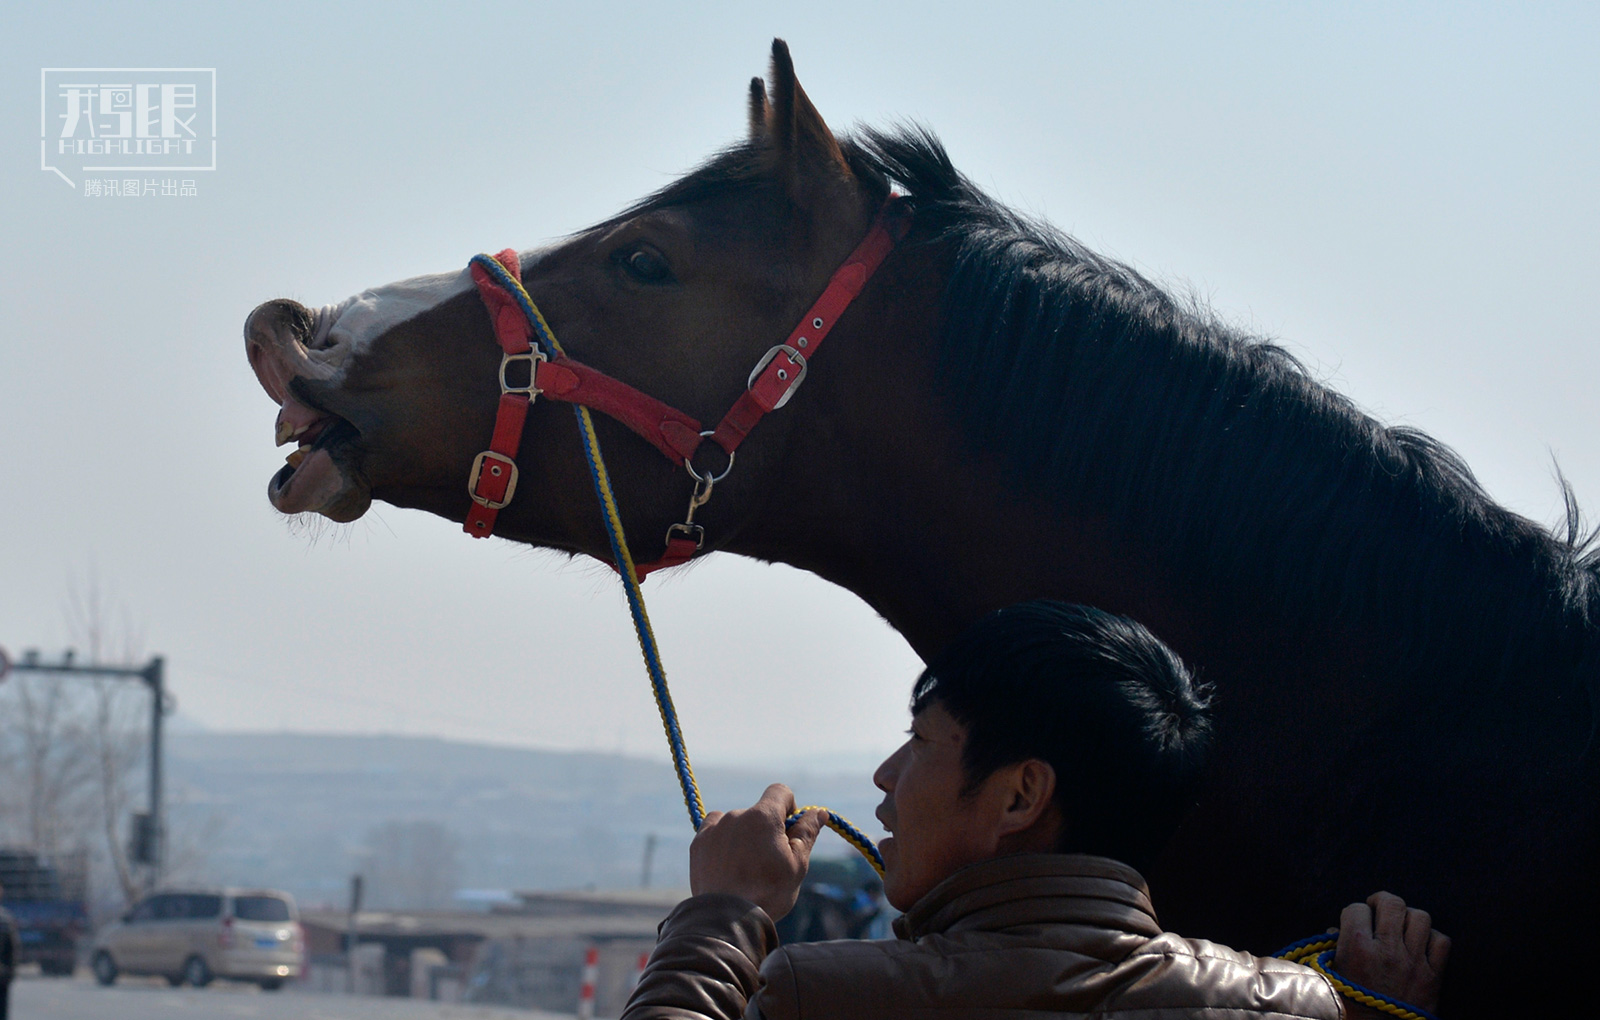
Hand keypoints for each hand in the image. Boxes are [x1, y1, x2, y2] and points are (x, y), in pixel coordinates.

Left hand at [689, 784, 826, 922]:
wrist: (727, 920)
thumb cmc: (768, 893)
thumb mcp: (797, 864)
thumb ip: (807, 833)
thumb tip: (819, 812)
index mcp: (763, 817)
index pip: (780, 791)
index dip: (789, 807)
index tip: (788, 830)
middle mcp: (736, 815)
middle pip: (758, 812)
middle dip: (766, 829)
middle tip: (768, 862)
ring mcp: (714, 829)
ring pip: (735, 822)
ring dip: (743, 835)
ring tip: (744, 868)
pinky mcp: (698, 844)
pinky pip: (714, 831)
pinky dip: (722, 842)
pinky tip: (727, 866)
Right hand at [1334, 891, 1449, 1016]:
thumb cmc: (1350, 1007)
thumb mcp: (1331, 977)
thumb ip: (1333, 949)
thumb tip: (1337, 929)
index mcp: (1357, 948)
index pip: (1356, 908)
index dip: (1354, 912)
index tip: (1354, 921)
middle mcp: (1388, 950)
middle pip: (1392, 903)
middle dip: (1382, 902)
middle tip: (1378, 910)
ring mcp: (1414, 962)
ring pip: (1421, 917)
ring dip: (1409, 918)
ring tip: (1401, 926)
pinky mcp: (1434, 976)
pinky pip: (1442, 942)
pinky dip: (1432, 938)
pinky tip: (1421, 944)